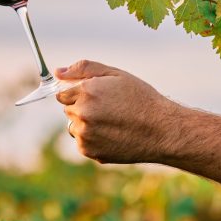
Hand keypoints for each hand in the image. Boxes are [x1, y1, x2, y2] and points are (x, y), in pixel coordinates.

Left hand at [55, 60, 174, 163]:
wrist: (161, 130)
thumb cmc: (141, 99)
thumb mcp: (115, 75)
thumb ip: (84, 69)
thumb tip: (58, 72)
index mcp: (87, 91)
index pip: (62, 93)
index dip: (78, 93)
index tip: (94, 96)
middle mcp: (82, 113)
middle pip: (68, 110)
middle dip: (82, 107)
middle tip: (108, 109)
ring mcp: (85, 134)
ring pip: (74, 126)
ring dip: (86, 124)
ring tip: (112, 123)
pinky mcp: (89, 151)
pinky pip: (83, 142)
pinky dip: (93, 139)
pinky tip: (113, 134)